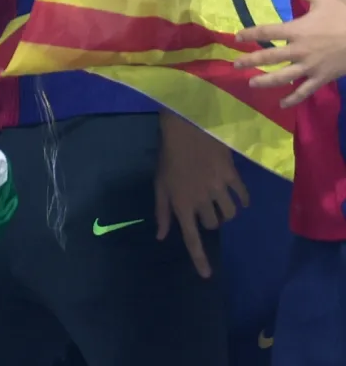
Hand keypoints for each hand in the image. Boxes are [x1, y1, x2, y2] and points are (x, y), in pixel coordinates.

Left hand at [154, 110, 247, 278]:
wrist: (186, 129)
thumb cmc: (169, 157)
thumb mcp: (159, 184)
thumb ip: (162, 212)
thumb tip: (161, 236)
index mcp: (180, 203)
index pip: (191, 237)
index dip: (199, 258)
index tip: (207, 276)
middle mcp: (200, 200)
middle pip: (213, 224)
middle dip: (210, 220)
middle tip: (204, 206)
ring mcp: (218, 188)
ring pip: (230, 213)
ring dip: (226, 211)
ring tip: (219, 200)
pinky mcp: (232, 176)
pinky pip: (244, 196)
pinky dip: (243, 199)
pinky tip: (239, 196)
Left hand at [236, 0, 345, 105]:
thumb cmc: (345, 15)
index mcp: (297, 30)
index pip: (266, 32)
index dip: (250, 34)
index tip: (237, 37)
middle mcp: (299, 51)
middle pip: (269, 57)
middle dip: (250, 61)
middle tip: (235, 64)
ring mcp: (310, 67)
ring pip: (282, 77)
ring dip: (265, 81)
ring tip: (251, 83)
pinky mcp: (322, 78)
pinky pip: (304, 91)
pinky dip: (293, 98)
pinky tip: (283, 104)